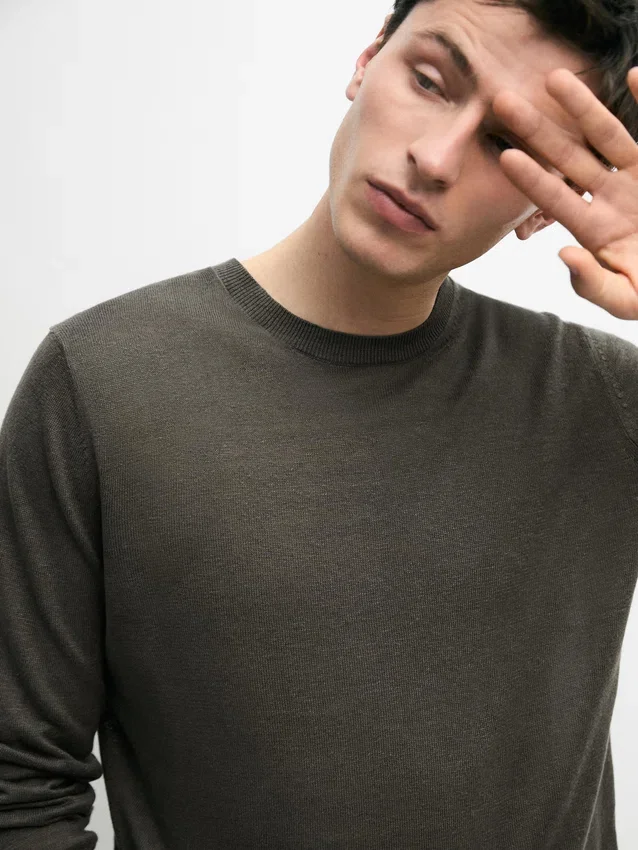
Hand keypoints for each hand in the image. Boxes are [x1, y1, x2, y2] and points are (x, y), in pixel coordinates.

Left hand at [492, 66, 637, 318]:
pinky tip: (631, 74)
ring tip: (553, 79)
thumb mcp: (625, 299)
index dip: (532, 179)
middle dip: (537, 131)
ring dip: (581, 108)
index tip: (504, 156)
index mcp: (594, 230)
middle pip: (568, 159)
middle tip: (502, 103)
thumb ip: (593, 284)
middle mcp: (611, 198)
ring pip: (606, 137)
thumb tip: (564, 255)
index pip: (556, 199)